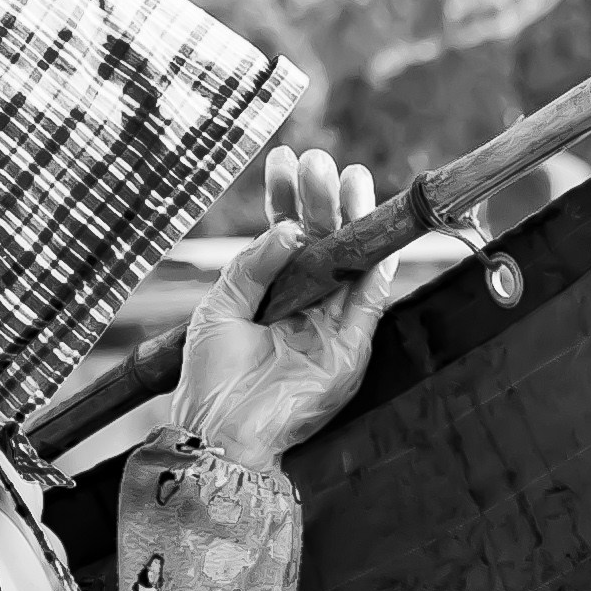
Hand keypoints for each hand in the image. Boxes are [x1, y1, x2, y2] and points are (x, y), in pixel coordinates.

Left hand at [172, 148, 489, 469]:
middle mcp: (304, 303)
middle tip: (320, 161)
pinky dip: (379, 263)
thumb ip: (252, 265)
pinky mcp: (352, 348)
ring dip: (356, 218)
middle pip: (323, 240)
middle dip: (322, 198)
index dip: (288, 197)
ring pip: (353, 260)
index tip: (286, 158)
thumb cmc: (211, 377)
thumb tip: (288, 228)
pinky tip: (376, 230)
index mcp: (271, 292)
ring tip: (353, 176)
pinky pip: (373, 298)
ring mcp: (331, 325)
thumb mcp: (219, 307)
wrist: (222, 432)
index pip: (286, 234)